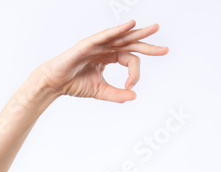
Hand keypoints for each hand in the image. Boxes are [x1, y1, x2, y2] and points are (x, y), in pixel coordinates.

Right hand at [35, 20, 168, 102]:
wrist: (55, 83)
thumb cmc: (75, 84)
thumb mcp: (100, 91)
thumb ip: (117, 94)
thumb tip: (134, 97)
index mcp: (109, 57)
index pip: (130, 60)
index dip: (135, 73)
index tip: (131, 85)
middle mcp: (106, 48)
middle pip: (131, 43)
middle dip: (148, 45)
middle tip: (165, 50)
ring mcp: (98, 44)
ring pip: (122, 36)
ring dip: (138, 32)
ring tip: (154, 29)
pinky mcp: (88, 44)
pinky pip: (105, 36)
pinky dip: (118, 30)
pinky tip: (130, 25)